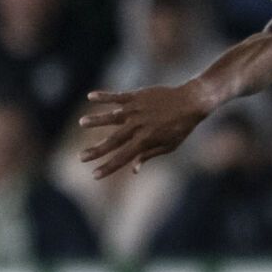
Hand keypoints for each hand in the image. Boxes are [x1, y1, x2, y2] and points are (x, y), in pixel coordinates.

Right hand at [78, 84, 212, 177]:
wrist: (191, 102)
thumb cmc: (181, 127)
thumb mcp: (169, 146)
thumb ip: (149, 155)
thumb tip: (133, 169)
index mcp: (145, 141)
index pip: (122, 158)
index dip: (108, 168)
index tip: (94, 175)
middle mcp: (137, 126)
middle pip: (112, 141)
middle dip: (95, 151)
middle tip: (80, 157)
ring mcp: (136, 110)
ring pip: (111, 117)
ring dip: (96, 120)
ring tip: (82, 123)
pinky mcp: (137, 97)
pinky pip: (117, 96)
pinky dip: (104, 97)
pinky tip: (90, 97)